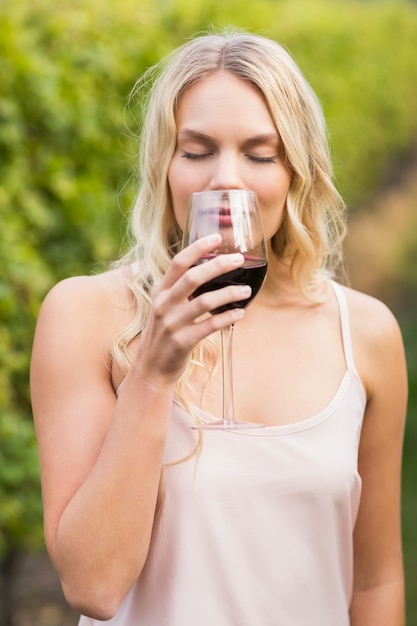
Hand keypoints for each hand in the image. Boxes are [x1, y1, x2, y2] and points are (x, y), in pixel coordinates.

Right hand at [131, 234, 249, 385]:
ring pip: (204, 301)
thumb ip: (181, 291)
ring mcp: (171, 324)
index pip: (178, 262)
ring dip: (229, 294)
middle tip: (239, 260)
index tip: (217, 237)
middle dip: (218, 265)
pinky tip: (240, 313)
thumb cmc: (164, 335)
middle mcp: (163, 305)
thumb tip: (208, 272)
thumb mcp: (165, 308)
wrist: (151, 370)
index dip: (198, 248)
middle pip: (192, 277)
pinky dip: (227, 318)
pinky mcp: (182, 342)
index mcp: (160, 292)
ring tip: (246, 291)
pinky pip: (209, 326)